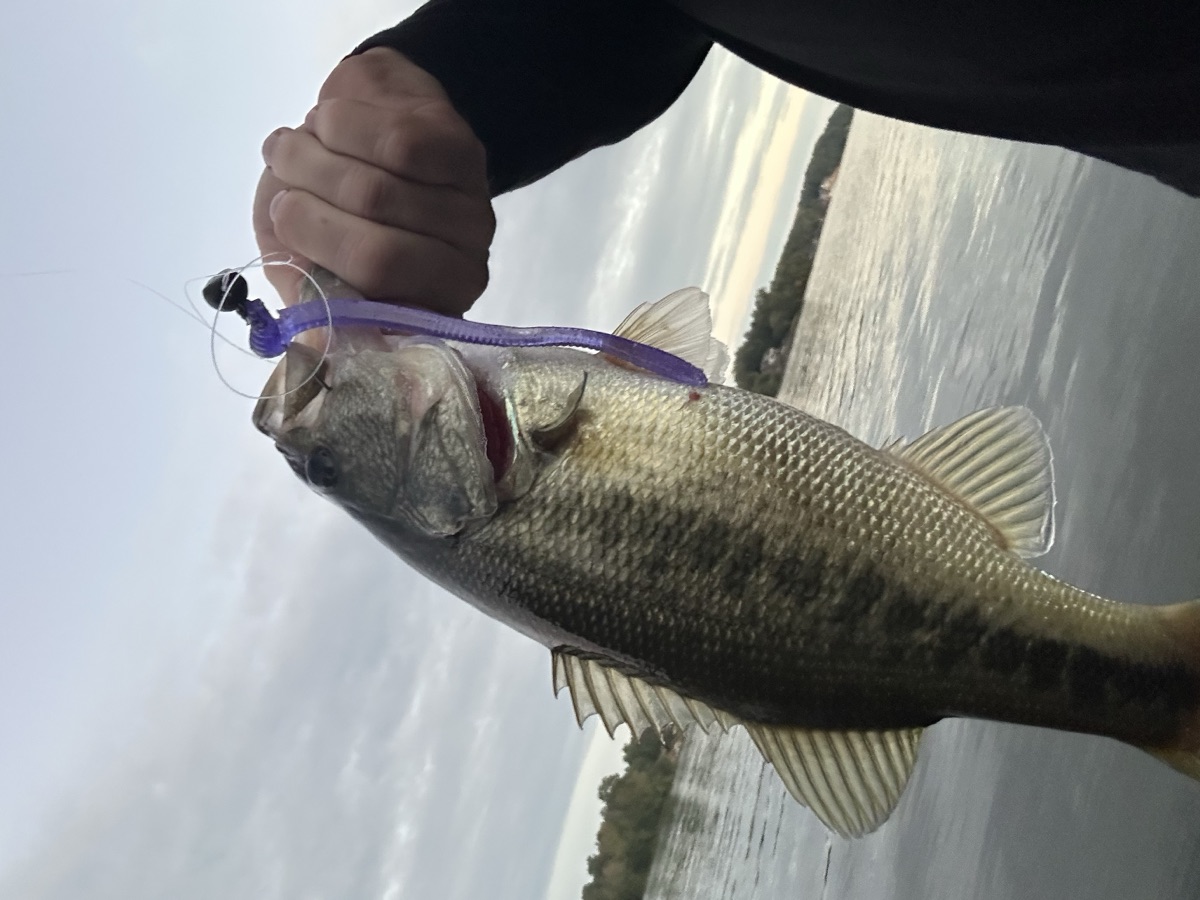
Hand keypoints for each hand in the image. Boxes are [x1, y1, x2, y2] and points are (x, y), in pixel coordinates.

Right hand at [253, 48, 494, 313]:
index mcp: (421, 315)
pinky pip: (396, 142)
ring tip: (291, 148)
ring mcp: (471, 216)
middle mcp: (462, 274)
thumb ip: (311, 302)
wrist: (358, 121)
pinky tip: (325, 122)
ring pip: (378, 194)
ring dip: (313, 161)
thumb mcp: (305, 262)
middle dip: (304, 210)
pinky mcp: (465, 155)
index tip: (281, 224)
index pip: (371, 317)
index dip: (318, 274)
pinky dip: (342, 125)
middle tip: (279, 180)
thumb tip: (313, 352)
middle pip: (374, 255)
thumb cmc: (326, 203)